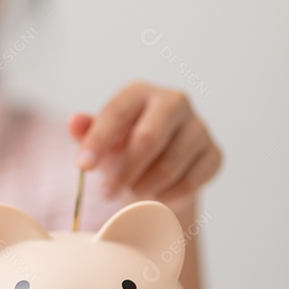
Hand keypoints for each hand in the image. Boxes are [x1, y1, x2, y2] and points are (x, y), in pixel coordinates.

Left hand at [67, 82, 221, 206]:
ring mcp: (199, 127)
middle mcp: (174, 102)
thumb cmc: (125, 146)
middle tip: (106, 192)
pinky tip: (155, 196)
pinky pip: (190, 182)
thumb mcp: (102, 138)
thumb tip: (74, 122)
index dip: (98, 141)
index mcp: (141, 93)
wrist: (161, 165)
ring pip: (170, 165)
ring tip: (132, 192)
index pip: (117, 112)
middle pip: (149, 138)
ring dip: (144, 186)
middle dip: (124, 170)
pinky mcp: (214, 154)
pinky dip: (167, 196)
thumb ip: (87, 131)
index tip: (83, 167)